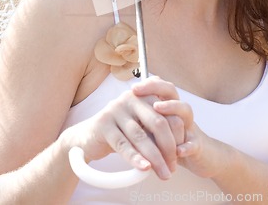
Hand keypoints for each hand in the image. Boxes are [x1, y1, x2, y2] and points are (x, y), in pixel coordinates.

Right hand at [64, 76, 184, 179]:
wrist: (87, 137)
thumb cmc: (119, 132)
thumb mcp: (141, 126)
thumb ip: (157, 130)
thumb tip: (179, 148)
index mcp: (144, 95)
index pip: (168, 113)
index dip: (177, 134)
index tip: (180, 154)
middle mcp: (131, 98)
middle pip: (158, 123)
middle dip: (169, 147)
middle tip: (173, 167)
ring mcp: (116, 109)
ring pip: (141, 135)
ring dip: (155, 158)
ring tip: (163, 173)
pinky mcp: (104, 123)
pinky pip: (123, 144)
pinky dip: (135, 158)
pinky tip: (144, 168)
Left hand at [133, 77, 219, 178]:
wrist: (203, 157)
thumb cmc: (175, 142)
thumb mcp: (158, 130)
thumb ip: (146, 119)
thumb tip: (125, 109)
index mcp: (170, 107)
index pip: (160, 87)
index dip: (149, 85)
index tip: (133, 88)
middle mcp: (180, 113)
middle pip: (172, 92)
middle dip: (156, 88)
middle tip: (137, 90)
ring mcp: (190, 127)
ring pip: (185, 111)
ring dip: (172, 108)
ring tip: (157, 109)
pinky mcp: (198, 146)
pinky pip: (194, 143)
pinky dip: (186, 146)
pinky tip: (179, 151)